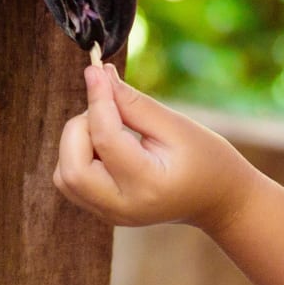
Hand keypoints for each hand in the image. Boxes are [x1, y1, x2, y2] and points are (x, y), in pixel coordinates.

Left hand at [53, 64, 256, 234]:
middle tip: (108, 108)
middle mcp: (123, 206)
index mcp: (147, 184)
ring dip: (76, 143)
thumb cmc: (206, 159)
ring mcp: (110, 214)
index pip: (106, 139)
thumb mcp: (177, 126)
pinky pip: (72, 182)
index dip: (98, 99)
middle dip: (79, 127)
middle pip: (71, 170)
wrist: (219, 200)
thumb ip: (135, 104)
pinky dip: (78, 156)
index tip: (96, 70)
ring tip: (111, 127)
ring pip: (65, 177)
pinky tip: (106, 144)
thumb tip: (100, 76)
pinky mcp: (103, 211)